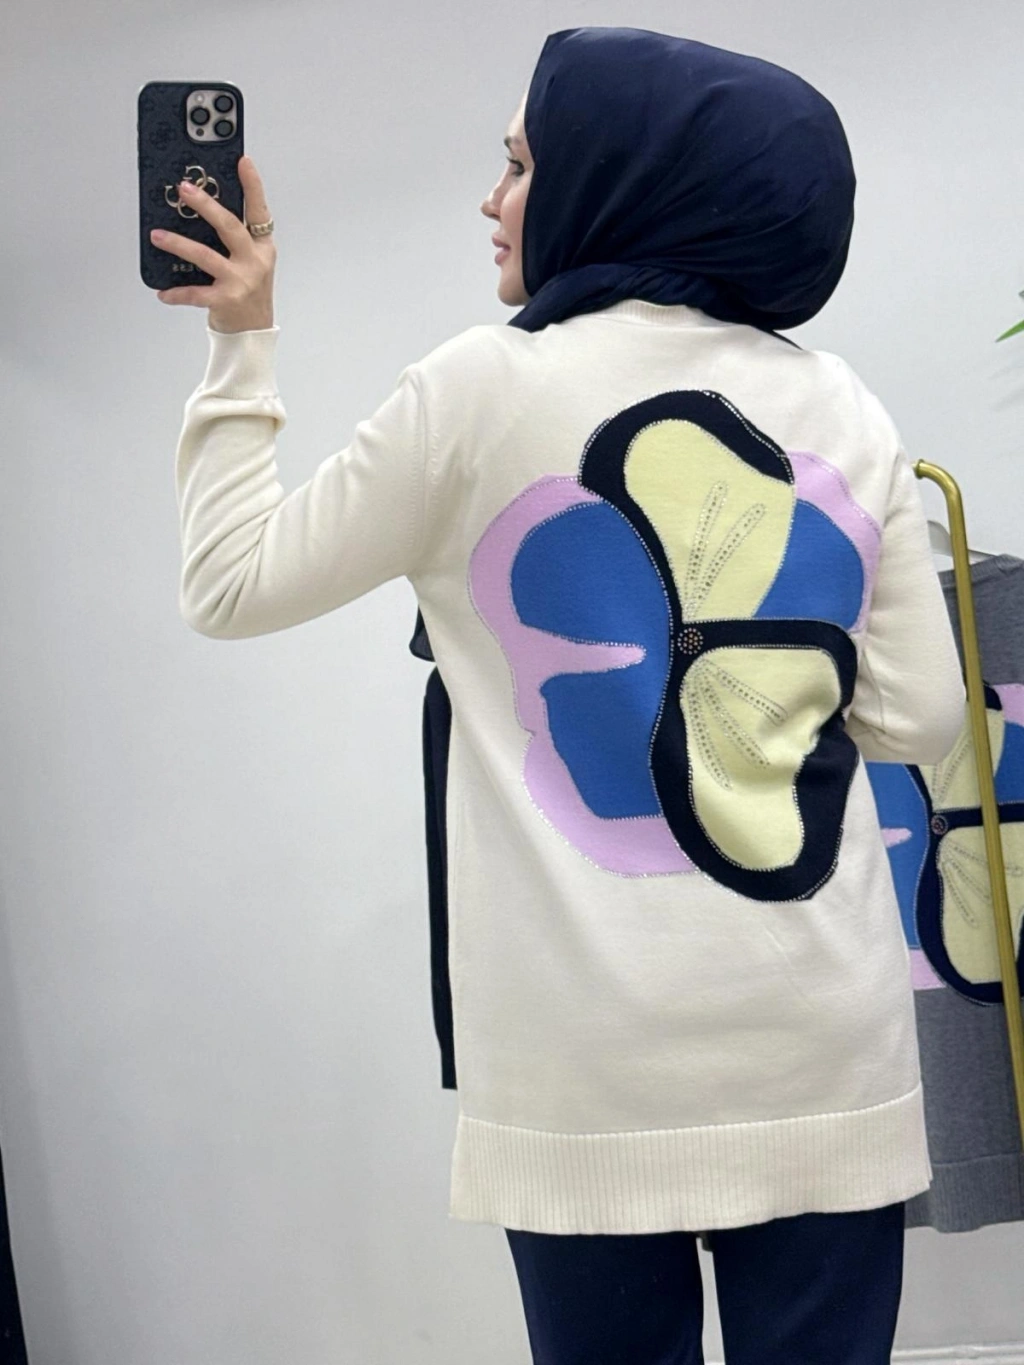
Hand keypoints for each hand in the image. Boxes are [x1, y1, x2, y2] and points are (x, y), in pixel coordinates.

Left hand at [151, 156, 275, 333]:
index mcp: (262, 247)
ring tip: (156, 235)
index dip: (253, 186)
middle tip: (183, 189)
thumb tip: (198, 210)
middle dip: (206, 205)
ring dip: (178, 244)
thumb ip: (233, 238)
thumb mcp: (249, 261)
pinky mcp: (226, 301)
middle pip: (230, 226)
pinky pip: (196, 293)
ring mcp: (241, 281)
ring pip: (206, 256)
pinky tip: (162, 292)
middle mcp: (254, 262)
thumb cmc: (247, 292)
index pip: (259, 211)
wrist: (252, 332)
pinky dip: (177, 293)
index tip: (242, 161)